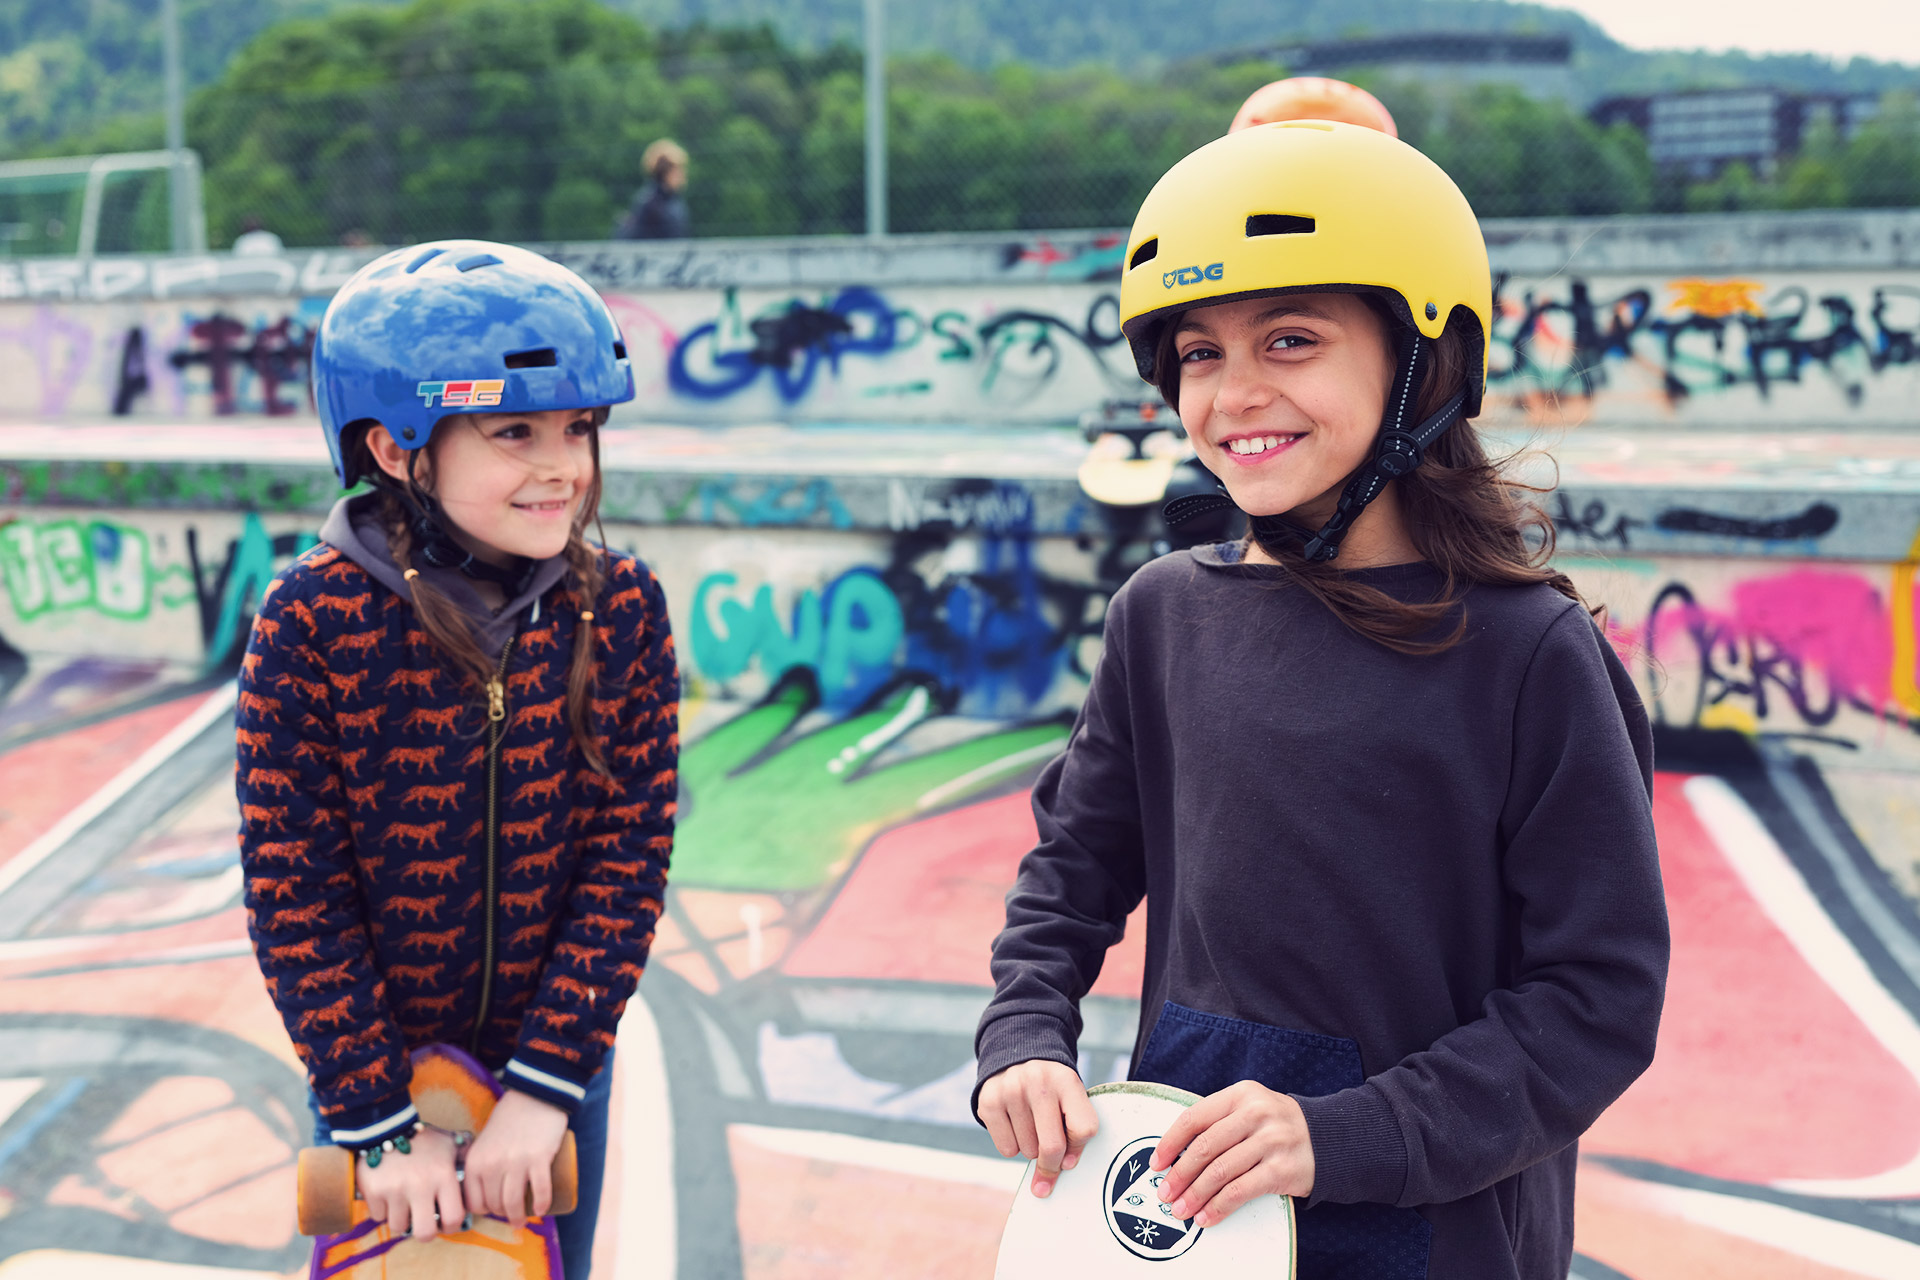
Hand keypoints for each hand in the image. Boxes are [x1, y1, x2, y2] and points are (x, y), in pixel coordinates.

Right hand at [355, 1127, 461, 1239]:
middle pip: (424, 1234)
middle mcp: (421, 1185)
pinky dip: (382, 1209)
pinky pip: (378, 1216)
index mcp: (444, 1176)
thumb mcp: (449, 1143)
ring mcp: (395, 1190)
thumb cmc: (422, 1139)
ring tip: (403, 1201)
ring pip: (398, 1226)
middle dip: (424, 1231)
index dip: (450, 1226)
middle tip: (421, 1219)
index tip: (445, 1221)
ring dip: (400, 1217)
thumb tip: (480, 1172)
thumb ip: (465, 1157)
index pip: (454, 1219)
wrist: (385, 1124)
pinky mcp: (373, 1191)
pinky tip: (386, 1192)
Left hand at [463, 1089, 569, 1229]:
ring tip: (524, 1219)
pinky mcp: (539, 1158)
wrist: (534, 1095)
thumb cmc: (509, 1119)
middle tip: (513, 1215)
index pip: (475, 1203)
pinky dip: (541, 1205)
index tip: (495, 1211)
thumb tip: (484, 1192)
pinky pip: (539, 1192)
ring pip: (514, 1204)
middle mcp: (492, 1165)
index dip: (486, 1211)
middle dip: (504, 1215)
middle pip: (495, 1205)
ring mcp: (516, 1162)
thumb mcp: (484, 1142)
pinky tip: (542, 1210)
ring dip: (519, 1217)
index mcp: (475, 1162)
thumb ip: (481, 1163)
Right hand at [977, 1059, 1098, 1199]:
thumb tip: (1047, 1181)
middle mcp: (1039, 1081)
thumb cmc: (1051, 1091)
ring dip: (1031, 1149)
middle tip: (1049, 1161)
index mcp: (1067, 1081)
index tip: (1069, 1159)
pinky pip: (1006, 1149)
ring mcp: (1011, 1090)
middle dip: (1052, 1164)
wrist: (1017, 1057)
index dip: (1077, 1150)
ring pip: (1028, 1151)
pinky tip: (1013, 1125)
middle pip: (1053, 1146)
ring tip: (1030, 1125)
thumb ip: (1072, 1134)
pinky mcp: (989, 1101)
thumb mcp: (1070, 1098)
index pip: (1083, 1129)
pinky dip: (1012, 1146)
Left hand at [1150, 1081, 1314, 1226]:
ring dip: (1195, 1195)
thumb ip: (1218, 1123)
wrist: (1330, 1139)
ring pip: (1220, 1172)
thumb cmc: (1277, 1126)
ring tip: (1181, 1210)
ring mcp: (1270, 1141)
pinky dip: (1218, 1207)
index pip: (1195, 1117)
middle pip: (1205, 1147)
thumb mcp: (1250, 1109)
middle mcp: (1256, 1114)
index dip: (1171, 1142)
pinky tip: (1206, 1217)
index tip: (1157, 1163)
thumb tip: (1176, 1157)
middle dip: (1179, 1174)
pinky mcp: (1281, 1169)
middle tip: (1165, 1193)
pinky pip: (1240, 1191)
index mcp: (1241, 1095)